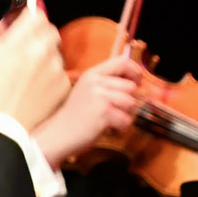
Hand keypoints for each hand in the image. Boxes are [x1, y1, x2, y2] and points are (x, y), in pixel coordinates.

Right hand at [0, 5, 71, 135]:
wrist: (4, 126)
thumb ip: (2, 36)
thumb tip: (9, 24)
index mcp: (22, 42)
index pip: (36, 14)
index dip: (30, 18)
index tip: (27, 23)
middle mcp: (43, 52)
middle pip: (50, 30)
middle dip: (39, 36)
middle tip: (27, 48)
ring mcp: (56, 69)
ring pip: (56, 52)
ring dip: (45, 57)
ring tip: (28, 74)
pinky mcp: (64, 85)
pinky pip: (60, 72)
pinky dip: (51, 76)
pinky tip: (36, 87)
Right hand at [29, 44, 148, 167]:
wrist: (59, 134)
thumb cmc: (77, 116)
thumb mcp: (89, 90)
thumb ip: (108, 83)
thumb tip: (136, 82)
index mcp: (92, 74)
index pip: (122, 62)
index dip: (135, 71)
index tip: (138, 82)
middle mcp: (96, 81)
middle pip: (130, 87)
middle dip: (128, 102)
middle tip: (114, 112)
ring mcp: (99, 96)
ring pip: (131, 103)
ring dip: (125, 116)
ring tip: (109, 121)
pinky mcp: (104, 113)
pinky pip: (127, 120)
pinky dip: (121, 128)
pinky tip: (107, 129)